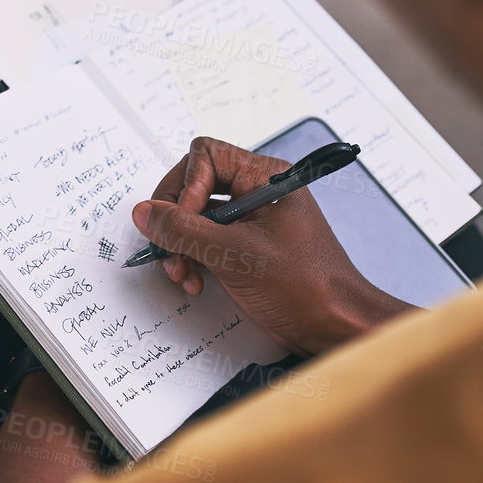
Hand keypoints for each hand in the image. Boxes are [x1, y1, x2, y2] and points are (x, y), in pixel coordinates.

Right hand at [132, 136, 412, 356]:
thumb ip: (184, 230)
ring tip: (184, 273)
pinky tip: (196, 280)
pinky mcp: (245, 246)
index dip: (186, 186)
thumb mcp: (235, 254)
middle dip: (177, 221)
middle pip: (193, 185)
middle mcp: (255, 191)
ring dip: (181, 245)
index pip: (205, 156)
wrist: (336, 326)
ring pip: (194, 216)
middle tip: (171, 249)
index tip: (184, 221)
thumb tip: (146, 212)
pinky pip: (205, 239)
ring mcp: (250, 219)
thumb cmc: (306, 286)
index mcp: (264, 177)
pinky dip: (193, 258)